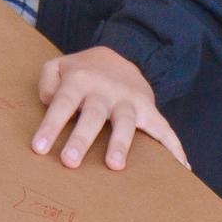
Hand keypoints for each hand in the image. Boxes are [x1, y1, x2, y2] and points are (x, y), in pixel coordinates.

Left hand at [31, 46, 187, 171]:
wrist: (124, 54)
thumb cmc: (83, 70)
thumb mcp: (58, 66)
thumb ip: (47, 81)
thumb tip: (48, 101)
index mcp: (80, 80)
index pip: (62, 103)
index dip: (50, 126)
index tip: (39, 148)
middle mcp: (105, 90)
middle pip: (93, 115)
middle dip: (81, 138)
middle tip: (69, 161)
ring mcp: (129, 100)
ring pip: (125, 122)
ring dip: (120, 143)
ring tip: (115, 166)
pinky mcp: (149, 110)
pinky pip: (164, 129)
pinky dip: (174, 147)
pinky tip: (182, 168)